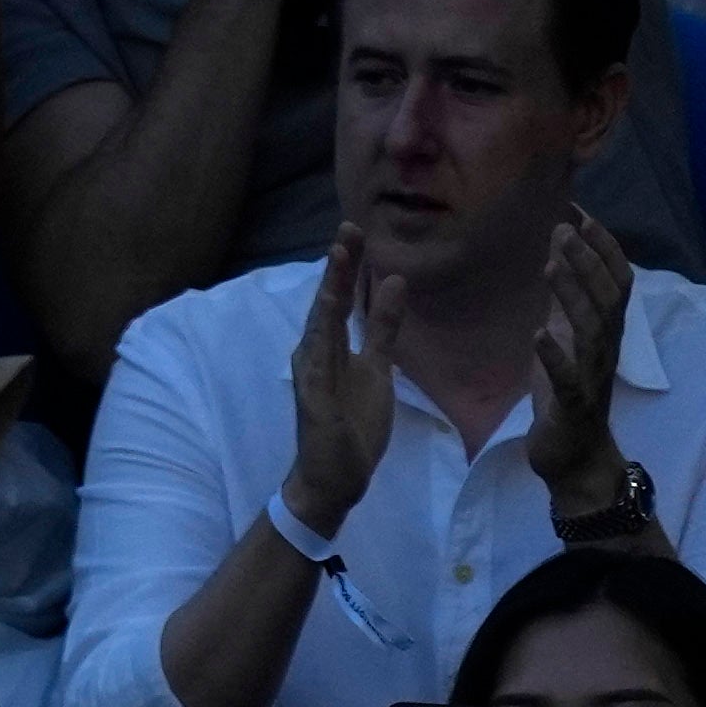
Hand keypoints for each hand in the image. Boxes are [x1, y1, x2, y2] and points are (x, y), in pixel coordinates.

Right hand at [281, 229, 400, 534]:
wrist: (335, 478)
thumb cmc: (353, 425)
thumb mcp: (379, 367)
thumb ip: (383, 327)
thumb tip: (393, 282)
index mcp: (333, 347)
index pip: (342, 300)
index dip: (349, 267)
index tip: (357, 233)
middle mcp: (317, 354)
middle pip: (330, 303)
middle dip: (339, 267)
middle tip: (350, 228)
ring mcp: (312, 375)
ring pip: (322, 323)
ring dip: (330, 289)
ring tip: (340, 255)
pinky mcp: (313, 396)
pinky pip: (319, 359)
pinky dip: (324, 333)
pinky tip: (328, 308)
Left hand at [522, 210, 637, 507]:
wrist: (575, 458)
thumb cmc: (569, 396)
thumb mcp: (566, 341)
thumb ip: (566, 302)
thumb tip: (558, 255)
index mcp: (606, 331)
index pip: (617, 280)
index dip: (603, 247)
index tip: (581, 214)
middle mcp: (607, 348)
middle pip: (607, 295)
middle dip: (587, 260)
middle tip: (564, 228)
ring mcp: (592, 376)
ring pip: (590, 328)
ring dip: (571, 293)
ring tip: (549, 264)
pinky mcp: (573, 406)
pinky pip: (568, 378)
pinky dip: (554, 356)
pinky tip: (538, 334)